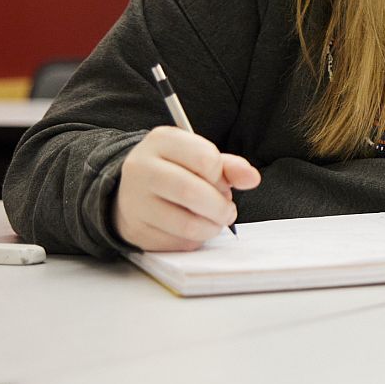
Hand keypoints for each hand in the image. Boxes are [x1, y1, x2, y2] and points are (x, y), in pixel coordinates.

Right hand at [113, 126, 261, 251]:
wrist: (132, 190)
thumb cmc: (175, 171)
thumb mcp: (200, 159)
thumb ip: (229, 166)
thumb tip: (252, 178)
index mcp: (161, 141)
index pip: (205, 158)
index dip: (221, 175)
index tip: (221, 182)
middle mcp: (141, 167)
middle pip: (192, 192)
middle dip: (220, 207)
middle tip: (227, 211)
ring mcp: (133, 200)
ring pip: (185, 223)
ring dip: (210, 227)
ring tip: (214, 221)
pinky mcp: (135, 229)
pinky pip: (174, 242)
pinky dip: (192, 240)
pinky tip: (192, 230)